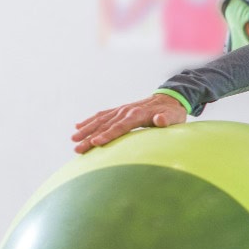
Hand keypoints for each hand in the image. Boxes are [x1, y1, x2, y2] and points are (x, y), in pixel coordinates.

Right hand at [72, 94, 186, 153]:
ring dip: (86, 130)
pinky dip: (90, 120)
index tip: (96, 143)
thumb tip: (161, 119)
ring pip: (100, 120)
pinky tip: (78, 127)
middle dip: (91, 137)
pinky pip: (102, 115)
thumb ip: (167, 119)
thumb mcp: (174, 117)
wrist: (170, 99)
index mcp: (139, 114)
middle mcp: (127, 110)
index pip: (121, 126)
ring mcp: (122, 109)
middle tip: (77, 149)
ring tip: (73, 139)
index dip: (108, 134)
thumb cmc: (173, 113)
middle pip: (106, 125)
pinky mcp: (120, 110)